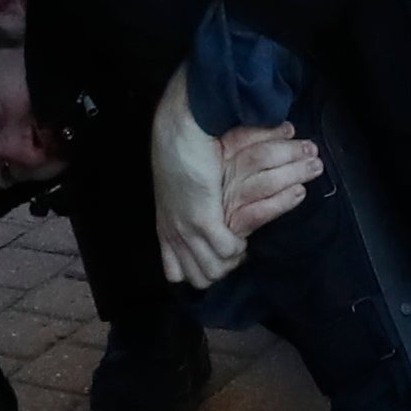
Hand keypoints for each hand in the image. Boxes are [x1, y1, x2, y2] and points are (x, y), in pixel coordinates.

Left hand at [153, 78, 240, 287]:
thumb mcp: (175, 193)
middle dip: (220, 271)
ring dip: (232, 261)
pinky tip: (244, 234)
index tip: (216, 260)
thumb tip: (189, 233)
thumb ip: (181, 214)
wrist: (181, 132)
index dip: (199, 272)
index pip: (176, 273)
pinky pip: (228, 251)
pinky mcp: (204, 221)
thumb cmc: (181, 153)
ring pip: (214, 270)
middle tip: (235, 254)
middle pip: (199, 277)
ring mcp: (187, 230)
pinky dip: (238, 247)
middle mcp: (174, 234)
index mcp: (165, 228)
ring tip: (242, 245)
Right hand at [217, 124, 320, 242]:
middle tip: (312, 149)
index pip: (240, 140)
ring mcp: (227, 204)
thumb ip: (251, 146)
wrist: (203, 241)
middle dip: (288, 151)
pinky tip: (299, 192)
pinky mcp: (233, 226)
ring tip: (315, 167)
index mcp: (217, 161)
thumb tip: (287, 130)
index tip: (291, 130)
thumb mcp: (225, 168)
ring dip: (293, 173)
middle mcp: (221, 180)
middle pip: (257, 158)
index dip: (268, 133)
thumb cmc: (218, 198)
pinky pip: (259, 213)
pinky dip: (281, 202)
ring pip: (264, 182)